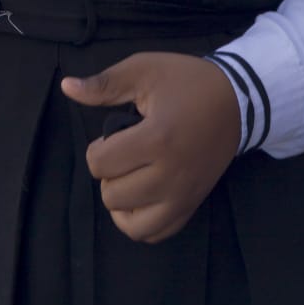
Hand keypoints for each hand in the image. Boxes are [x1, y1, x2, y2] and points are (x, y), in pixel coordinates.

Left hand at [61, 52, 240, 243]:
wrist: (237, 101)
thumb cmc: (187, 82)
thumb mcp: (144, 70)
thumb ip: (104, 84)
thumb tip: (66, 87)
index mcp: (156, 139)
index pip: (100, 164)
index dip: (96, 147)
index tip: (116, 133)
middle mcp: (170, 175)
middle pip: (112, 195)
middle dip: (108, 172)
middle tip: (125, 151)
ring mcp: (183, 196)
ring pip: (131, 225)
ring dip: (121, 202)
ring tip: (130, 176)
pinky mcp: (192, 205)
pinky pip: (156, 234)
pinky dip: (140, 221)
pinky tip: (141, 196)